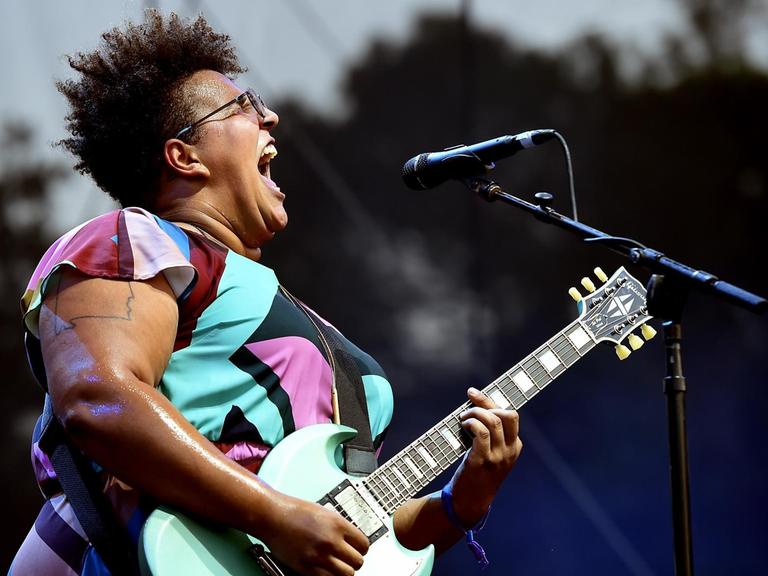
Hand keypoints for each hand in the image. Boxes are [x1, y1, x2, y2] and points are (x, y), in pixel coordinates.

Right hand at [263, 493, 368, 575]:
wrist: (273, 516)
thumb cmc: (295, 511)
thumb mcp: (324, 512)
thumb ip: (339, 527)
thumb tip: (351, 540)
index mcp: (337, 524)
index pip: (364, 544)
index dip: (362, 548)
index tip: (358, 550)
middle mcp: (331, 541)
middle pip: (357, 562)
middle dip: (354, 561)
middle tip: (348, 559)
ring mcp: (319, 556)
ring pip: (346, 574)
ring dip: (344, 571)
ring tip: (338, 566)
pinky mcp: (306, 568)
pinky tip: (326, 570)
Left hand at [449, 387, 522, 525]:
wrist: (471, 502)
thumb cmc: (478, 474)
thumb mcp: (493, 454)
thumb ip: (491, 435)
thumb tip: (477, 407)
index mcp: (515, 447)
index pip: (510, 415)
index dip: (490, 402)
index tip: (473, 393)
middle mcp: (509, 451)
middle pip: (506, 415)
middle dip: (486, 405)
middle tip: (468, 409)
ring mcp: (497, 457)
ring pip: (492, 421)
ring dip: (474, 413)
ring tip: (463, 419)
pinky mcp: (481, 461)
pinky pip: (480, 433)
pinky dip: (471, 423)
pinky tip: (463, 425)